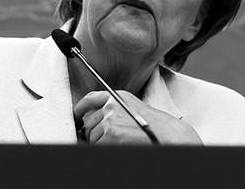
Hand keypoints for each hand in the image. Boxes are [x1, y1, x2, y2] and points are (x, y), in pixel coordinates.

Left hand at [73, 90, 202, 144]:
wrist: (168, 135)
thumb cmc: (154, 125)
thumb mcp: (132, 107)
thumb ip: (114, 108)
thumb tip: (95, 118)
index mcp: (116, 96)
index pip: (90, 98)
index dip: (80, 107)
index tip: (76, 114)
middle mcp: (110, 105)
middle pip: (89, 121)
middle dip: (93, 132)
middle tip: (106, 139)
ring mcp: (109, 119)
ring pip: (92, 136)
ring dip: (100, 142)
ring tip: (118, 142)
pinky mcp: (110, 134)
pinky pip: (97, 145)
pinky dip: (104, 148)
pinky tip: (118, 146)